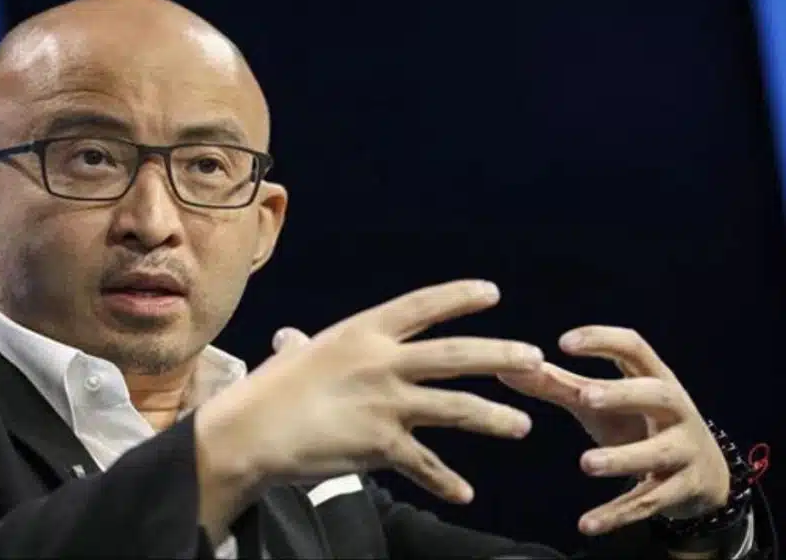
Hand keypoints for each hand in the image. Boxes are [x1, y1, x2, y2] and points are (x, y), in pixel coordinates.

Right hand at [196, 280, 541, 513]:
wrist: (251, 433)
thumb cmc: (267, 391)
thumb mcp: (293, 356)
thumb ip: (304, 346)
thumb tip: (291, 338)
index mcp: (361, 332)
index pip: (422, 306)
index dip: (459, 297)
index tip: (492, 292)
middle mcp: (381, 362)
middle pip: (456, 356)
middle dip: (500, 356)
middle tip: (534, 359)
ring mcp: (386, 404)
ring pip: (457, 409)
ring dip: (494, 418)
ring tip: (522, 425)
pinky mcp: (382, 445)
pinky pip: (425, 465)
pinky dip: (446, 481)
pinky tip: (464, 494)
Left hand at [498, 326, 729, 535]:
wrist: (703, 474)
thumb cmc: (638, 424)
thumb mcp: (603, 404)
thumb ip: (559, 385)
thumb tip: (507, 368)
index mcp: (654, 377)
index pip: (633, 347)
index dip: (601, 341)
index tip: (563, 342)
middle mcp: (675, 408)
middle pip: (656, 394)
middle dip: (622, 394)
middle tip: (585, 396)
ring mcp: (683, 449)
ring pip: (657, 452)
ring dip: (622, 458)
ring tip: (586, 464)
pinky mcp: (682, 488)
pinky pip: (649, 501)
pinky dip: (617, 514)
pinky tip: (586, 524)